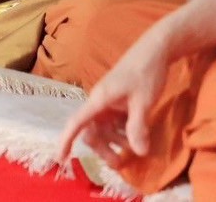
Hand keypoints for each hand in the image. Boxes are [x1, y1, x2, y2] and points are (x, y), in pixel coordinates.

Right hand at [58, 33, 169, 164]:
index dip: (66, 140)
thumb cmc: (146, 72)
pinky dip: (122, 133)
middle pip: (91, 132)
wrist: (154, 50)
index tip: (60, 158)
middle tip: (120, 163)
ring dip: (114, 142)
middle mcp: (99, 102)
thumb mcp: (144, 102)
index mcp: (99, 100)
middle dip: (103, 149)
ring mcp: (108, 103)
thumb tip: (137, 152)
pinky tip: (137, 137)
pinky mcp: (118, 102)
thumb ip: (137, 127)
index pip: (77, 122)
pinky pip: (114, 123)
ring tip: (134, 149)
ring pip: (103, 129)